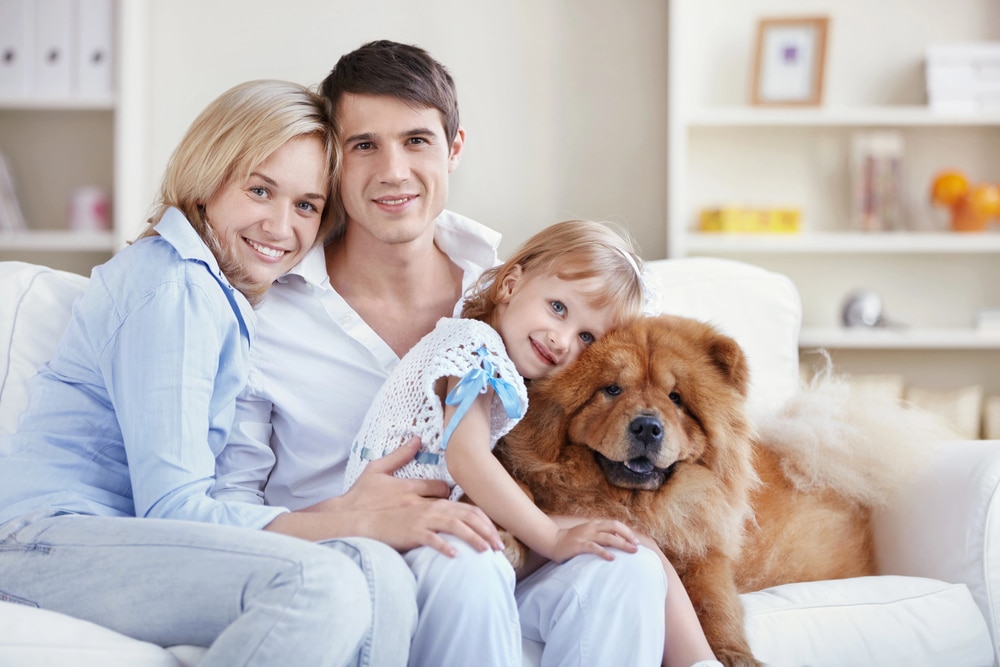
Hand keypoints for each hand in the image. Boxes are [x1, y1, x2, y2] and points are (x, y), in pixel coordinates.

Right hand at [328, 438, 503, 556]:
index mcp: (415, 487)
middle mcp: (421, 502)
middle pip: (461, 510)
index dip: (463, 503)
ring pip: (454, 525)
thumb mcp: (377, 469)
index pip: (447, 491)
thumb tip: (415, 439)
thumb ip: (399, 455)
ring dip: (475, 538)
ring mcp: (416, 518)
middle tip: (498, 541)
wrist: (345, 517)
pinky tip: (458, 556)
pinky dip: (446, 546)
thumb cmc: (359, 497)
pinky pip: (433, 540)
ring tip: (488, 551)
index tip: (477, 518)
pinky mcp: (409, 533)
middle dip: (483, 526)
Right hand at [549, 519, 638, 563]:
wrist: (553, 541)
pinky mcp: (579, 545)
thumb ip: (601, 536)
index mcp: (595, 524)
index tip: (636, 542)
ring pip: (608, 537)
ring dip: (622, 544)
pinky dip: (604, 552)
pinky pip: (593, 547)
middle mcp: (592, 527)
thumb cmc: (573, 541)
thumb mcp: (589, 535)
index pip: (615, 524)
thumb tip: (619, 543)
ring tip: (631, 551)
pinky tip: (612, 558)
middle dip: (628, 536)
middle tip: (637, 547)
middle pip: (614, 527)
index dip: (627, 532)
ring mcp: (585, 535)